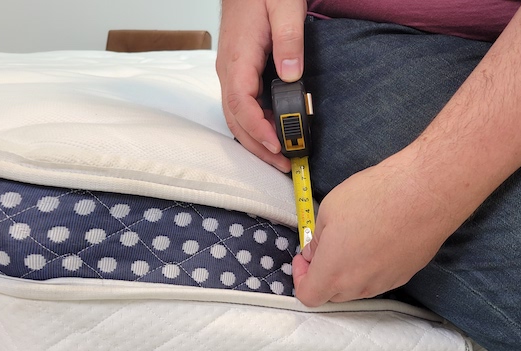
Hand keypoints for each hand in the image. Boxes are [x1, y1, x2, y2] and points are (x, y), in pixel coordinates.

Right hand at [216, 0, 306, 171]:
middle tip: (284, 164)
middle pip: (237, 121)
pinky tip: (276, 134)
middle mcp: (230, 71)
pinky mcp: (241, 75)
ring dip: (258, 141)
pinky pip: (244, 108)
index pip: (242, 104)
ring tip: (282, 157)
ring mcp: (233, 74)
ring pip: (238, 118)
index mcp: (238, 58)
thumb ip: (289, 39)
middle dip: (259, 148)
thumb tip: (291, 73)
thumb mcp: (284, 6)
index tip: (277, 145)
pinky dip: (258, 127)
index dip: (258, 130)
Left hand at [292, 154, 460, 306]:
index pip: (309, 295)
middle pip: (333, 293)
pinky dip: (372, 266)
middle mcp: (358, 286)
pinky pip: (380, 278)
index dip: (301, 278)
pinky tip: (379, 240)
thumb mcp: (330, 208)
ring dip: (349, 271)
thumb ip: (318, 237)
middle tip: (328, 244)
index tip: (306, 257)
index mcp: (333, 273)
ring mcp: (384, 283)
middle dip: (325, 273)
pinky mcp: (404, 275)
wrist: (425, 194)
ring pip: (357, 287)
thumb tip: (315, 250)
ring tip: (357, 239)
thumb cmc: (374, 197)